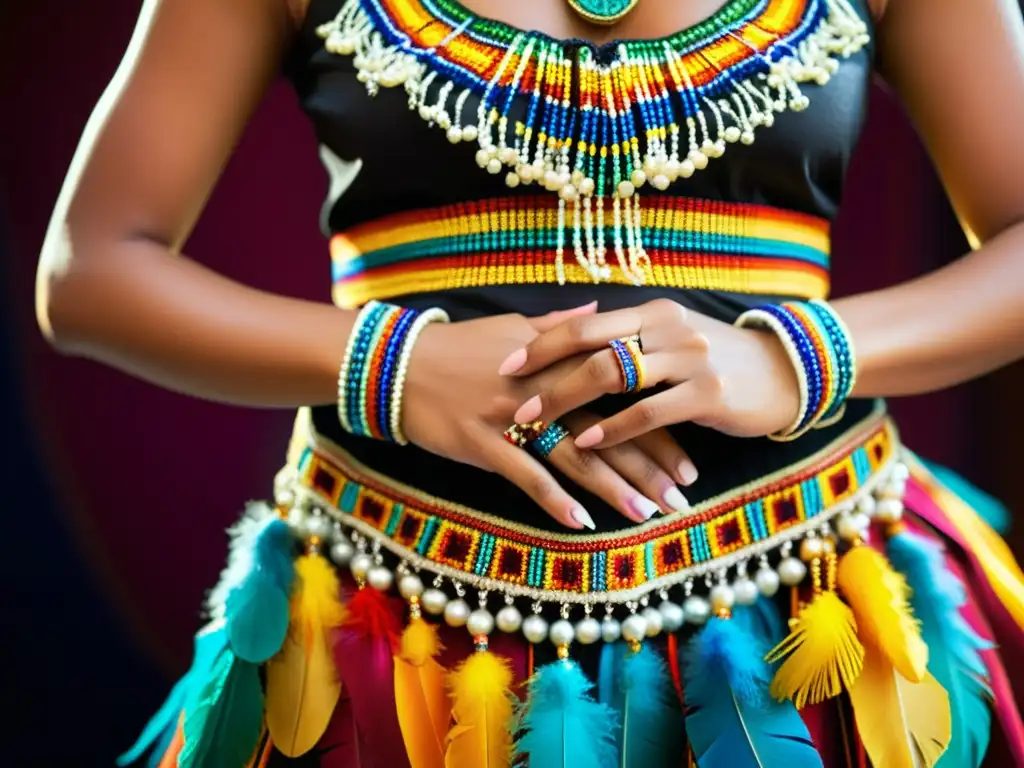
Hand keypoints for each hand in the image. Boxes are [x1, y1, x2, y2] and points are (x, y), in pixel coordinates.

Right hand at [402, 306, 693, 529]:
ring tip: (649, 514)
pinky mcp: (483, 444)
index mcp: (557, 363)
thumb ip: (561, 326)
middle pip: (607, 429)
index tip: (688, 455)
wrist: (399, 364)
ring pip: (574, 455)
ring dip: (613, 487)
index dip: (657, 426)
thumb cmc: (458, 346)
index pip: (621, 397)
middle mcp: (543, 391)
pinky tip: (582, 522)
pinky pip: (525, 475)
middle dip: (649, 465)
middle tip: (683, 497)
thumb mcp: (512, 327)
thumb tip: (601, 309)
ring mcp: (512, 419)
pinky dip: (554, 499)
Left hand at [498, 299, 800, 450]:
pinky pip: (649, 411)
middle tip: (509, 400)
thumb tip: (571, 343)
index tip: (505, 365)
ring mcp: (689, 358)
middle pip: (591, 346)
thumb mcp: (672, 340)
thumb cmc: (718, 361)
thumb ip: (627, 340)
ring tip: (533, 424)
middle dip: (544, 374)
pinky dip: (614, 428)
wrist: (786, 372)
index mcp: (652, 313)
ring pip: (614, 376)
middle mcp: (667, 328)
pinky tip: (588, 443)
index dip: (542, 343)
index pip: (585, 324)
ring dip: (567, 401)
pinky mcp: (708, 394)